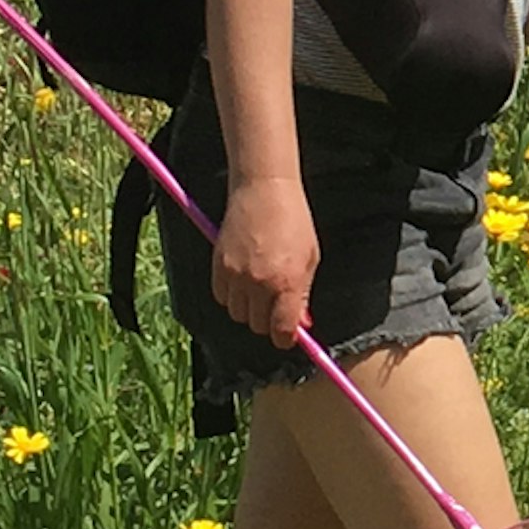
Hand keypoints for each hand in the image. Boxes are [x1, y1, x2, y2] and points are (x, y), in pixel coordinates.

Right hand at [212, 175, 320, 348]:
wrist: (265, 191)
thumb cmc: (295, 221)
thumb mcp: (311, 258)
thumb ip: (303, 294)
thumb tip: (301, 324)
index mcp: (287, 282)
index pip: (281, 329)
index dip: (285, 338)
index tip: (288, 336)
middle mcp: (259, 283)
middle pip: (257, 325)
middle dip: (268, 321)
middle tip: (276, 307)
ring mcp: (236, 275)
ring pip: (237, 314)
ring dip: (249, 308)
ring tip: (260, 287)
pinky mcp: (218, 266)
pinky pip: (221, 297)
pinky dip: (231, 295)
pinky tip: (244, 279)